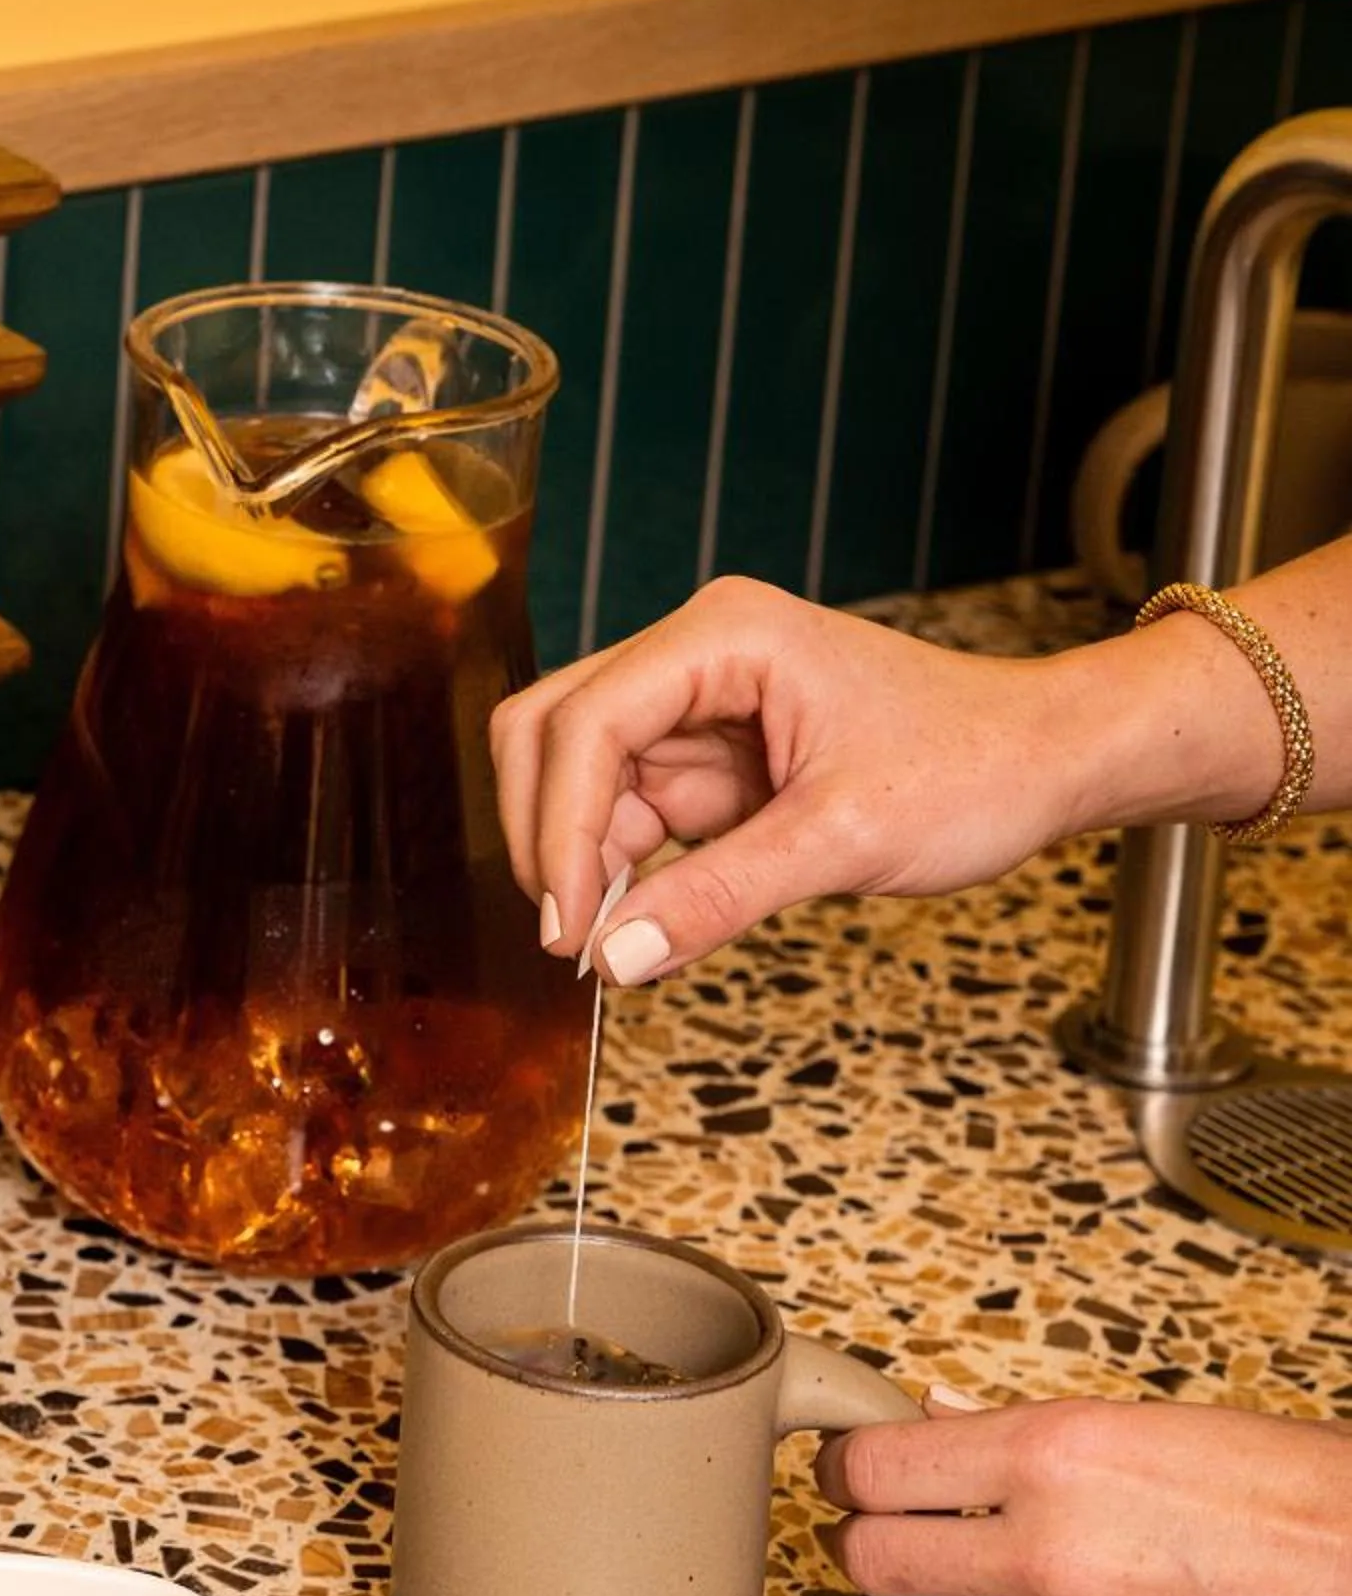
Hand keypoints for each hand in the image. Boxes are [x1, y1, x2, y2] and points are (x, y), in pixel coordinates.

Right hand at [489, 578, 1100, 982]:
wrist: (1047, 761)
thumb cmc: (976, 765)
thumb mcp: (844, 840)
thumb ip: (719, 897)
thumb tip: (616, 958)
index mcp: (724, 637)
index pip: (588, 722)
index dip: (558, 827)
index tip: (567, 926)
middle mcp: (695, 658)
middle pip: (552, 733)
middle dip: (547, 834)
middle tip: (570, 936)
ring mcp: (695, 709)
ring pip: (577, 779)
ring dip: (580, 861)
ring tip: (610, 943)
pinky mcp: (707, 761)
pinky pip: (626, 814)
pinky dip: (619, 873)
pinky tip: (641, 924)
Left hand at [816, 1396, 1351, 1595]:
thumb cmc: (1323, 1505)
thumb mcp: (1172, 1429)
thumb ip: (1039, 1437)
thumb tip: (936, 1420)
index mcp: (1058, 1452)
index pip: (870, 1468)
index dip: (848, 1477)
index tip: (852, 1482)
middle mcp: (1051, 1549)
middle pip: (869, 1562)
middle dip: (878, 1553)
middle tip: (909, 1548)